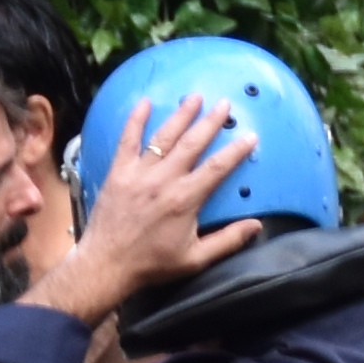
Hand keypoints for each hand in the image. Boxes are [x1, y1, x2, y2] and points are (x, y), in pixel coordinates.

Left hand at [29, 94, 262, 325]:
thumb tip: (256, 225)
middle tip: (224, 104)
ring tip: (195, 97)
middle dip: (210, 122)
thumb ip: (227, 240)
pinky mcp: (118, 172)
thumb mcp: (195, 259)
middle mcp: (164, 180)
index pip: (217, 168)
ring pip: (164, 137)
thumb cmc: (152, 264)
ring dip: (181, 115)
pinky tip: (144, 102)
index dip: (236, 151)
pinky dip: (135, 120)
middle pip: (192, 144)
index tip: (250, 136)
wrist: (107, 265)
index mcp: (185, 199)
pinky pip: (128, 140)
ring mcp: (139, 173)